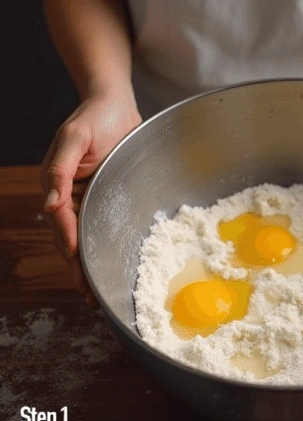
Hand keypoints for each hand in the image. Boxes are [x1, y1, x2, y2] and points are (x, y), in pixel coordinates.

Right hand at [41, 84, 140, 305]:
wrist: (113, 106)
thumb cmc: (94, 118)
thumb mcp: (75, 137)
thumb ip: (62, 169)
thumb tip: (49, 202)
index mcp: (57, 181)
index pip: (62, 218)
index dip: (70, 240)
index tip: (77, 260)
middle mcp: (67, 194)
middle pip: (69, 236)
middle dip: (77, 266)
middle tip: (89, 294)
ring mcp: (84, 199)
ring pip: (82, 238)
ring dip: (85, 267)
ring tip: (94, 294)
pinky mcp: (101, 200)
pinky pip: (97, 229)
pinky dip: (99, 251)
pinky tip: (105, 270)